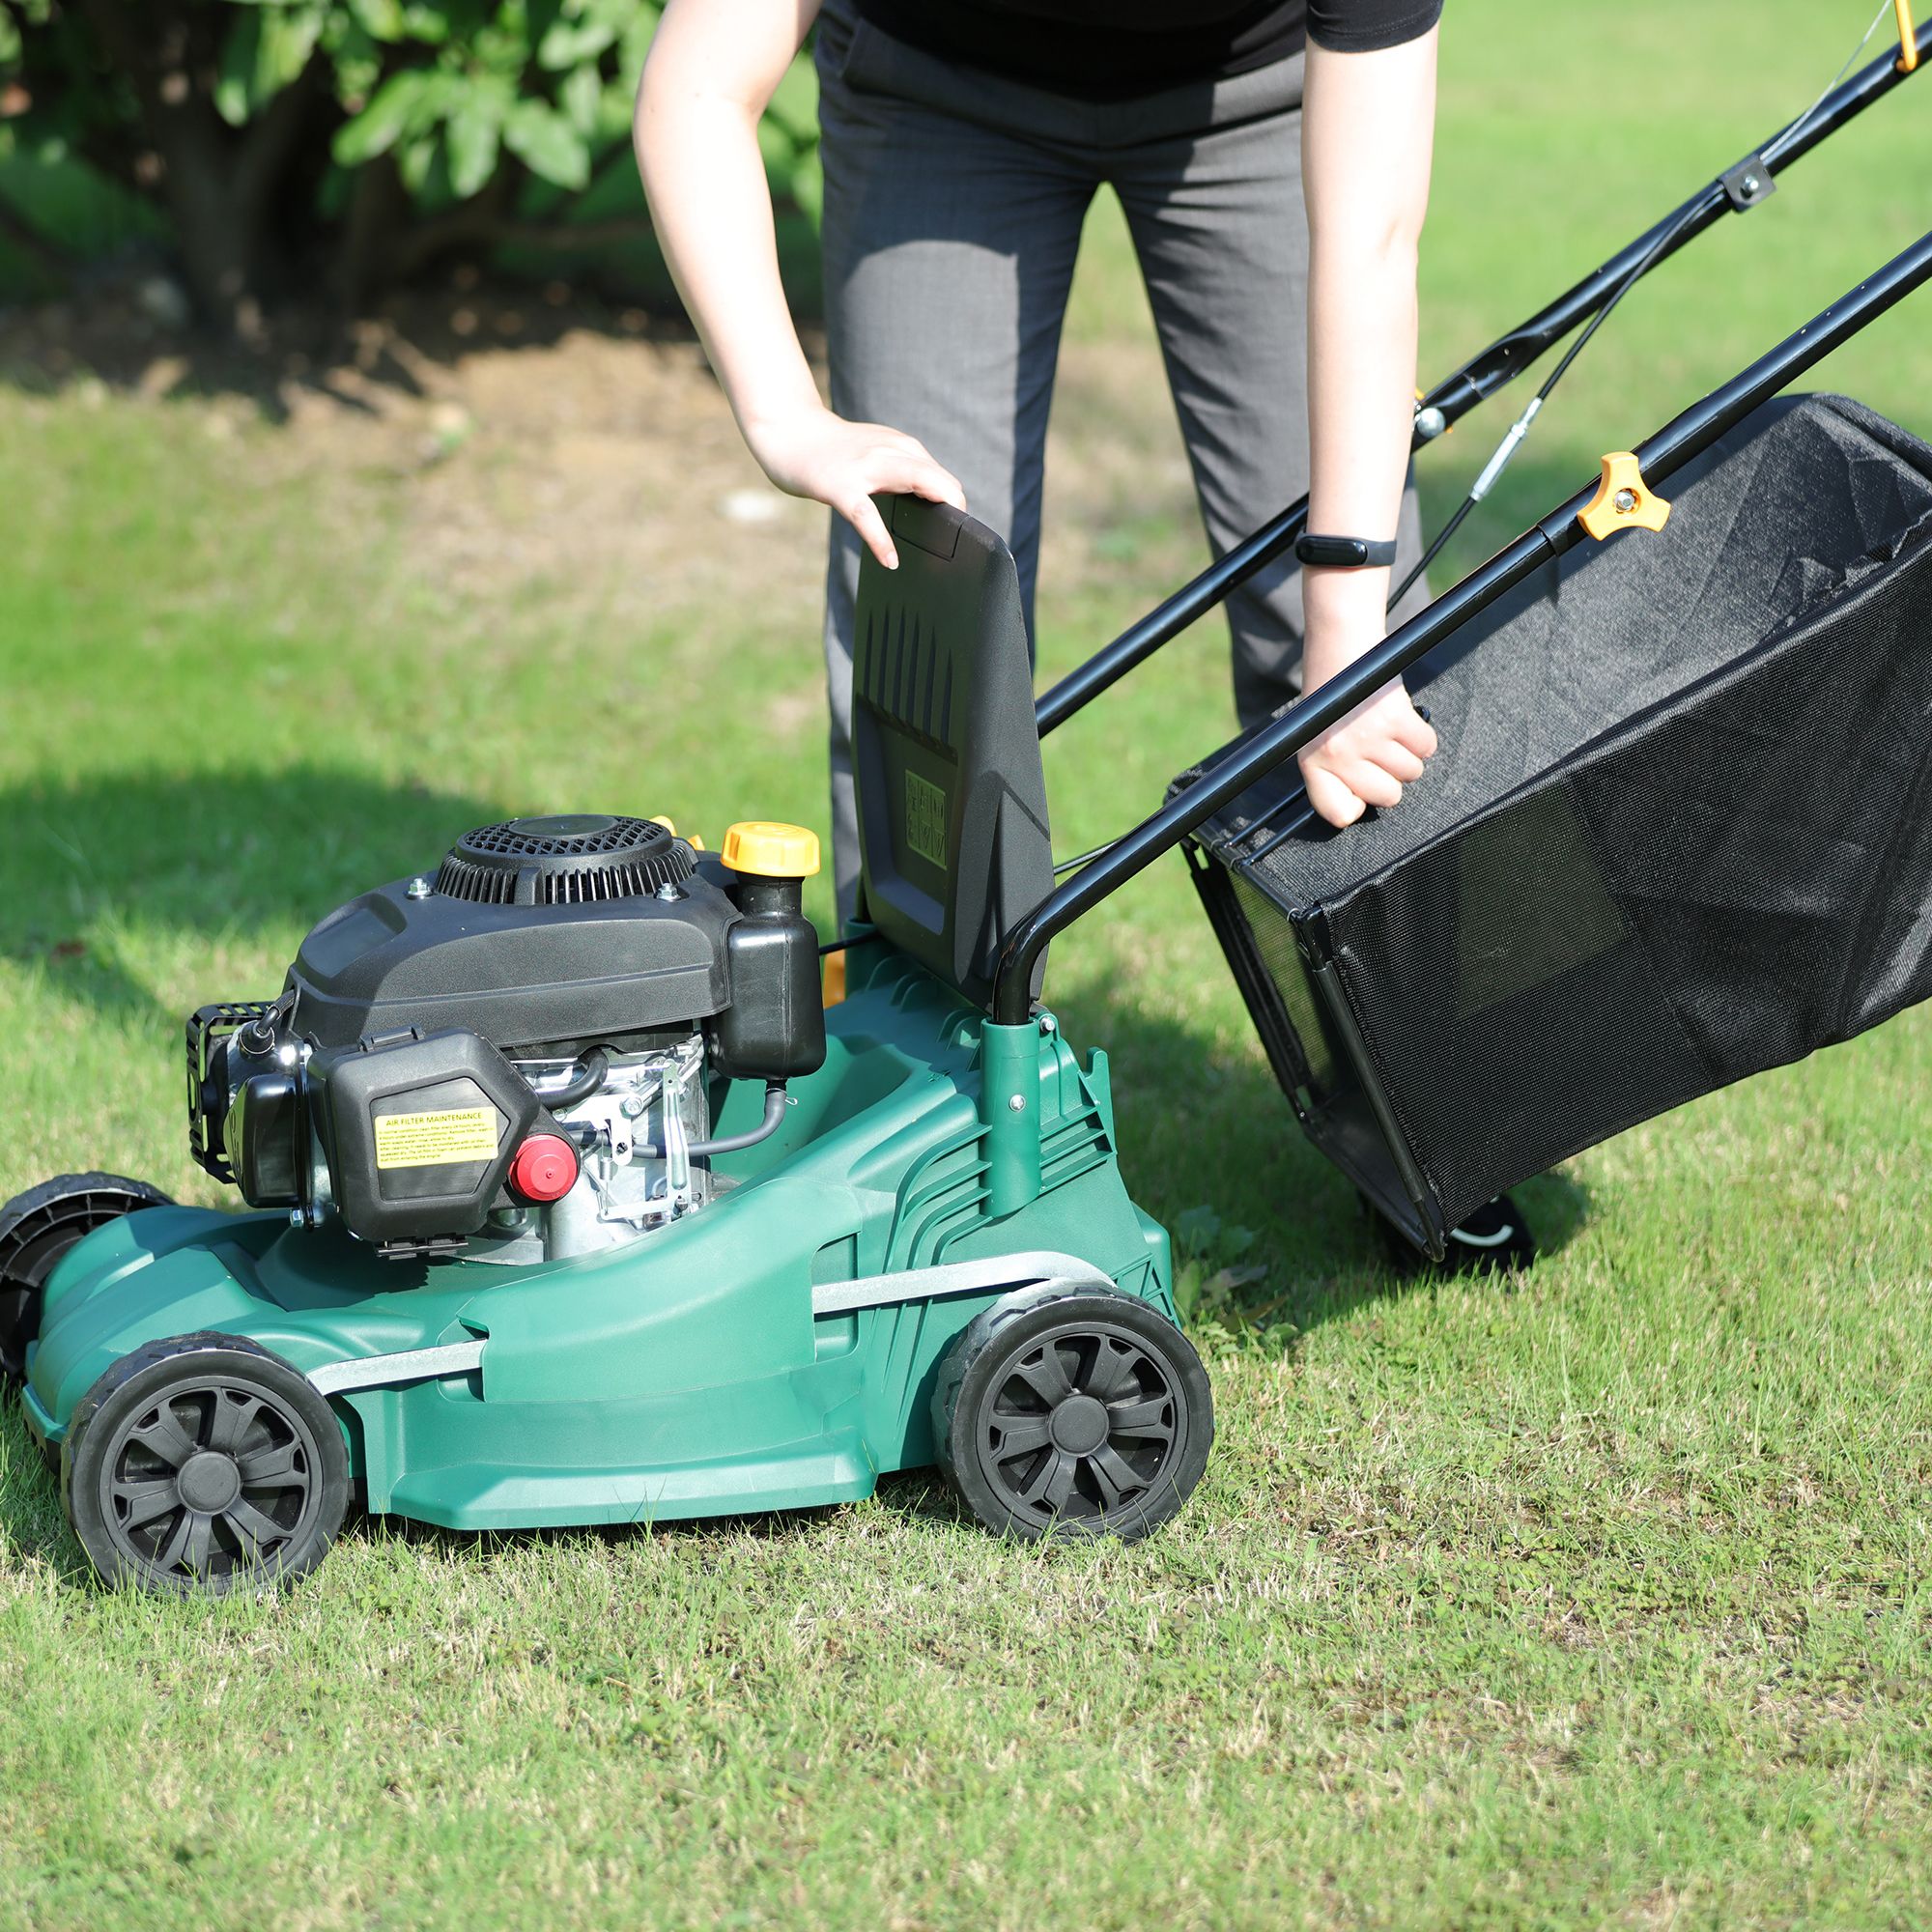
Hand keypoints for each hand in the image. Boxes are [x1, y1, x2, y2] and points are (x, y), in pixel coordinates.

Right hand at [744, 405, 966, 567]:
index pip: (943, 480)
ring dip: (934, 519)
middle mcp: (891, 452)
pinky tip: (890, 560)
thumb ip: (903, 475)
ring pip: (916, 484)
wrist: (789, 432)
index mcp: (903, 449)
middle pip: (941, 481)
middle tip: (954, 547)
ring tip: (937, 552)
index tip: (953, 536)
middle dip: (956, 512)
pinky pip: (865, 515)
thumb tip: (929, 507)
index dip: (954, 509)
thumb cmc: (835, 452)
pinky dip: (880, 540)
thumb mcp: (878, 456)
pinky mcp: (839, 486)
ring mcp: (865, 467)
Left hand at [1295, 585, 1437, 827]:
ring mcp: (1367, 738)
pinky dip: (1421, 736)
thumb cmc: (1331, 694)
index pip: (1339, 814)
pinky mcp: (1395, 719)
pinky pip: (1426, 747)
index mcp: (1313, 763)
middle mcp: (1338, 755)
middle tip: (1378, 750)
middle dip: (1391, 777)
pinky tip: (1402, 719)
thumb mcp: (1316, 736)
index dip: (1356, 805)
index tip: (1360, 789)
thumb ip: (1334, 771)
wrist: (1341, 645)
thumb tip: (1360, 805)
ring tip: (1387, 730)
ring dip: (1407, 753)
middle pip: (1388, 797)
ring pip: (1411, 773)